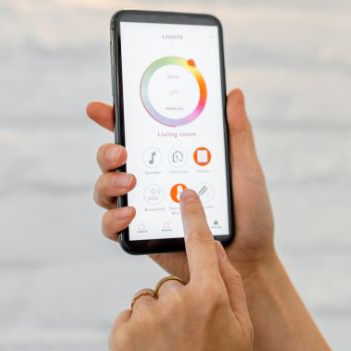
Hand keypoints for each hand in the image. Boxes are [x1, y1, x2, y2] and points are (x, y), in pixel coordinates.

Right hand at [87, 88, 276, 279]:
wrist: (250, 257)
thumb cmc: (249, 212)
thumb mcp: (245, 169)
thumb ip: (238, 133)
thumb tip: (234, 94)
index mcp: (173, 157)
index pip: (137, 132)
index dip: (114, 117)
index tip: (100, 107)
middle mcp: (152, 178)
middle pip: (112, 158)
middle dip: (108, 150)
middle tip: (122, 150)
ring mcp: (144, 206)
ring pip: (106, 189)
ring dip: (109, 181)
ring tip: (130, 183)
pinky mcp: (141, 235)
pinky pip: (113, 225)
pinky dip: (114, 218)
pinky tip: (130, 214)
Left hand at [109, 189, 253, 350]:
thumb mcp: (242, 332)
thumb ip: (230, 286)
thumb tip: (216, 252)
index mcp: (211, 298)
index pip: (201, 244)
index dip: (193, 215)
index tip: (186, 194)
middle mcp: (176, 301)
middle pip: (174, 282)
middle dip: (182, 301)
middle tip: (192, 338)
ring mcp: (146, 318)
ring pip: (151, 299)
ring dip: (160, 318)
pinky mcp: (122, 336)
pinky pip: (132, 317)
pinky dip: (140, 332)